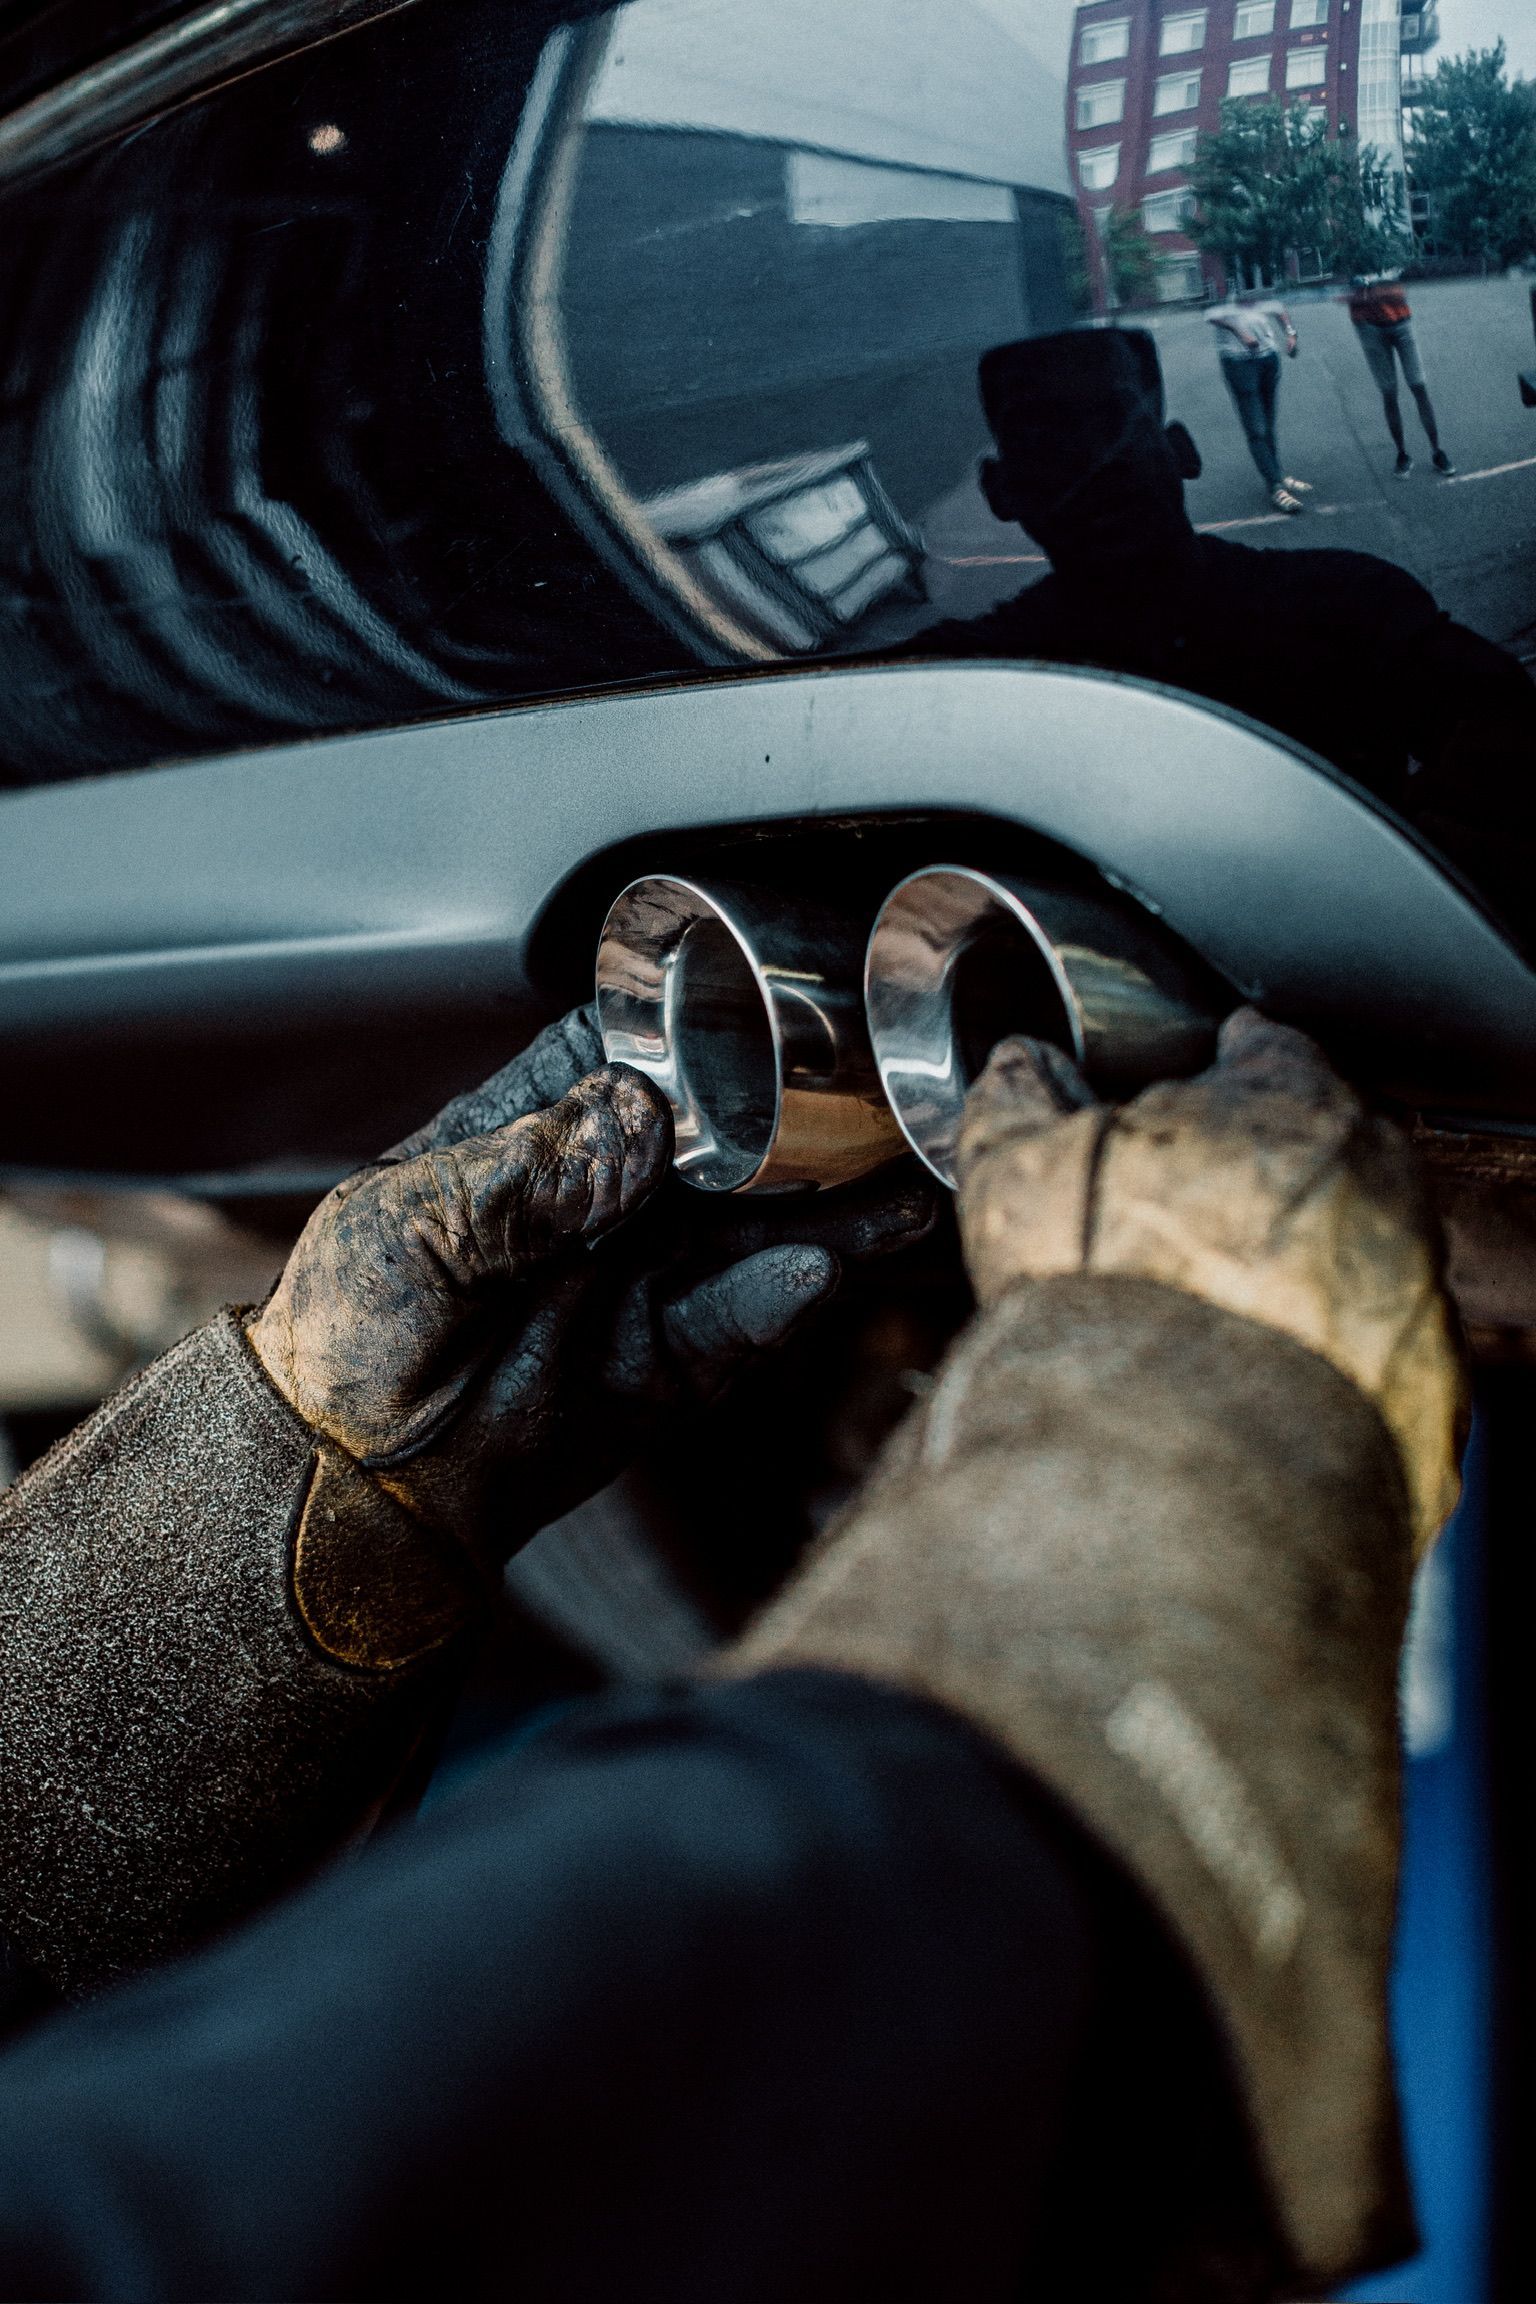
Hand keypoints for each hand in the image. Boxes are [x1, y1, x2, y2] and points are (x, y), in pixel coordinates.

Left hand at [251, 1008, 933, 1559]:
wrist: (347, 1489)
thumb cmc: (350, 1334)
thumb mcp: (413, 1223)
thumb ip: (528, 1169)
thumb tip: (637, 1117)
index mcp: (533, 1136)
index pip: (633, 1057)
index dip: (702, 1036)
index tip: (773, 1020)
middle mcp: (605, 1201)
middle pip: (726, 1143)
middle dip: (804, 1125)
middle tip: (879, 1103)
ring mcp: (645, 1282)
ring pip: (758, 1231)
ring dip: (831, 1210)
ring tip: (897, 1186)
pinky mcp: (668, 1367)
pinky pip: (739, 1325)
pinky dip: (778, 1298)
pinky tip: (814, 1271)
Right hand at [954, 1009, 1466, 1551]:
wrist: (1176, 1466)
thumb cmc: (1109, 1305)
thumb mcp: (1021, 1173)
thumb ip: (1022, 1099)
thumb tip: (1022, 1067)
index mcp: (1286, 1098)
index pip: (1265, 1050)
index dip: (1217, 1076)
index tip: (1187, 1110)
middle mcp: (1375, 1175)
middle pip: (1323, 1146)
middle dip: (1264, 1174)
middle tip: (1190, 1226)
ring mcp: (1410, 1278)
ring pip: (1356, 1243)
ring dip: (1300, 1263)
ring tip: (1216, 1312)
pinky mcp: (1427, 1376)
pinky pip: (1373, 1343)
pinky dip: (1326, 1352)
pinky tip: (1255, 1376)